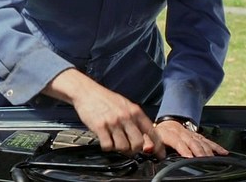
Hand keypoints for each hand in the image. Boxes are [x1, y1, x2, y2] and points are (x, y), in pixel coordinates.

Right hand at [42, 69, 164, 158]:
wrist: (86, 91)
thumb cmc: (105, 99)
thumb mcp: (125, 105)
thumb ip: (135, 120)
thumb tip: (146, 139)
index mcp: (135, 111)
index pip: (152, 132)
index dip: (158, 146)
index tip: (159, 155)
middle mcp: (126, 117)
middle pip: (138, 143)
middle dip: (134, 150)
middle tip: (129, 148)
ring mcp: (113, 122)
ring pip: (123, 147)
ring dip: (119, 149)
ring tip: (115, 142)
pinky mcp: (100, 126)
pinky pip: (108, 146)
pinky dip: (107, 147)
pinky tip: (105, 140)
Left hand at [153, 120, 228, 157]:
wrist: (165, 123)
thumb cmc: (156, 133)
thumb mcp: (148, 137)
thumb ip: (147, 143)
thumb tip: (148, 149)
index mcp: (167, 133)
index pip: (176, 140)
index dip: (183, 148)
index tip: (189, 156)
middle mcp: (180, 132)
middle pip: (191, 141)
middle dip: (198, 150)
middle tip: (204, 159)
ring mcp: (189, 133)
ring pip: (200, 141)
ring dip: (208, 149)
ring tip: (213, 158)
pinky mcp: (196, 135)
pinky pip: (207, 140)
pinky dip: (216, 146)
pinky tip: (223, 152)